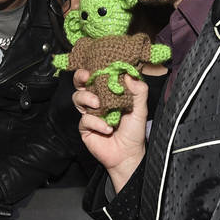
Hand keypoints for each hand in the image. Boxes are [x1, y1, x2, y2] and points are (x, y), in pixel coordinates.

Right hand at [74, 70, 146, 192]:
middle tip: (87, 76)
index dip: (96, 69)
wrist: (129, 154)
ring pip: (78, 98)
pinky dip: (96, 123)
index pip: (99, 77)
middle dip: (81, 77)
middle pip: (81, 84)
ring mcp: (90, 114)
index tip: (100, 64)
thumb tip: (129, 74)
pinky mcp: (85, 127)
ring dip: (88, 98)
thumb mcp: (141, 109)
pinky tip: (107, 128)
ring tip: (100, 105)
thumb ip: (139, 91)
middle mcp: (97, 102)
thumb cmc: (134, 131)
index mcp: (109, 94)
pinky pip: (85, 119)